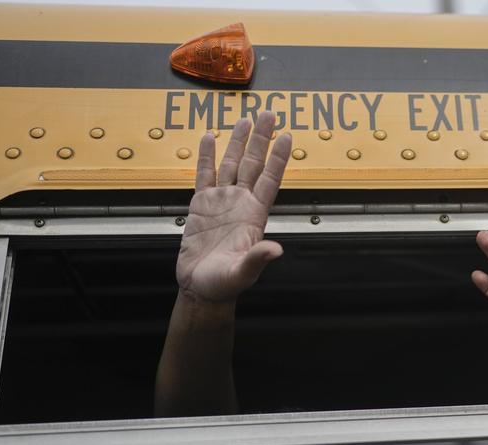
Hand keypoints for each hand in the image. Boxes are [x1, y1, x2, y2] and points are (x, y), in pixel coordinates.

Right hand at [176, 113, 291, 303]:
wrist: (201, 288)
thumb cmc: (224, 284)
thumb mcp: (243, 272)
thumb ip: (258, 258)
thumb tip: (275, 250)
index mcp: (254, 215)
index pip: (270, 180)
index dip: (278, 158)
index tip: (287, 136)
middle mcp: (240, 203)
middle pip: (253, 164)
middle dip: (261, 139)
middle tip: (269, 113)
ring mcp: (221, 201)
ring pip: (231, 164)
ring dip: (238, 142)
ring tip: (245, 120)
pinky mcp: (201, 204)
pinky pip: (204, 174)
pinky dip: (205, 156)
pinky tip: (208, 137)